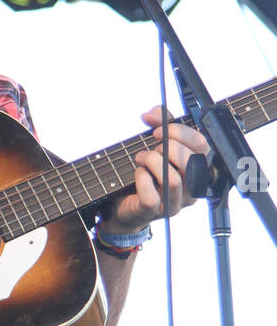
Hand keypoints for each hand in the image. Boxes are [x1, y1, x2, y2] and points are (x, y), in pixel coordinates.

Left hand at [100, 105, 209, 234]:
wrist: (124, 200)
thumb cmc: (147, 171)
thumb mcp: (156, 143)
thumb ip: (159, 124)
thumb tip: (152, 113)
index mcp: (198, 168)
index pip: (201, 145)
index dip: (179, 132)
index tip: (157, 130)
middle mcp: (191, 188)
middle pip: (191, 161)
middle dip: (168, 147)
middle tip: (152, 147)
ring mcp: (174, 203)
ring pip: (173, 180)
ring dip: (152, 162)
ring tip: (141, 158)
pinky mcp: (154, 212)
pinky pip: (151, 197)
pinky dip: (141, 179)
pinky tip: (138, 173)